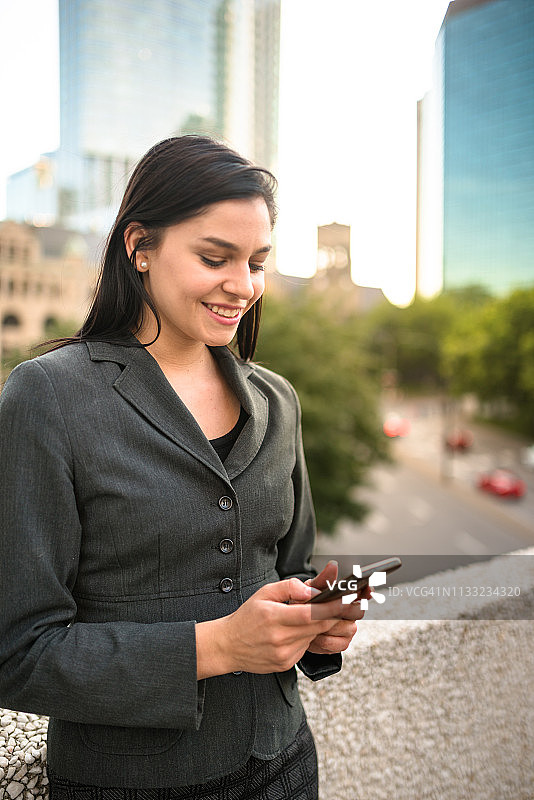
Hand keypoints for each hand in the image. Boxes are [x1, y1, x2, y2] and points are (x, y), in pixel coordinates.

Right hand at [195, 578, 343, 678]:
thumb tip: (311, 591)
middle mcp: (280, 639)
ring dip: (317, 627)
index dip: (331, 608)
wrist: (228, 645)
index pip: (311, 614)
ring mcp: (283, 654)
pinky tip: (293, 633)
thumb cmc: (247, 616)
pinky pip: (304, 648)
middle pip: (317, 627)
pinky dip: (305, 638)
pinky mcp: (285, 664)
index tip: (345, 601)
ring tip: (308, 617)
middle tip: (344, 606)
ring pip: (313, 637)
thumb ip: (289, 587)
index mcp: (274, 617)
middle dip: (332, 616)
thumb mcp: (264, 593)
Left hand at [304, 561, 367, 654]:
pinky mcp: (342, 643)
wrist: (295, 623)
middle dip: (339, 611)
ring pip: (346, 629)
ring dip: (328, 627)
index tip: (367, 590)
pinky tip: (315, 636)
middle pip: (357, 612)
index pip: (363, 593)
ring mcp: (348, 628)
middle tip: (323, 609)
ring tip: (313, 623)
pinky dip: (325, 641)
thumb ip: (323, 578)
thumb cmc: (305, 602)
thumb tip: (333, 565)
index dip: (367, 591)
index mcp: (345, 596)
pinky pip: (339, 643)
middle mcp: (350, 612)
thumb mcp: (311, 588)